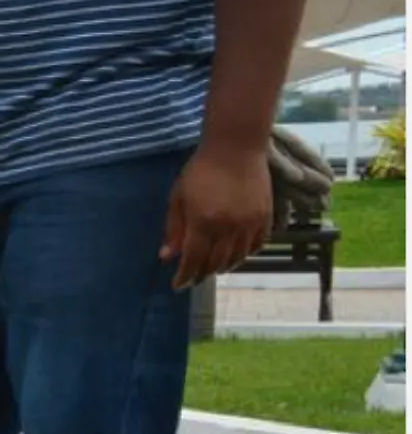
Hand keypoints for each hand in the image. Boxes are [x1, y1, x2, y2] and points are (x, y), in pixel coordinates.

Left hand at [161, 146, 271, 289]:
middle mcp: (229, 228)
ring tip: (213, 268)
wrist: (236, 147)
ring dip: (223, 266)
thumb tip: (167, 257)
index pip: (193, 260)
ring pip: (238, 257)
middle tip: (193, 278)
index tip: (178, 286)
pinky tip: (236, 254)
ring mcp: (250, 223)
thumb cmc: (200, 170)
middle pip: (215, 263)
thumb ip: (174, 229)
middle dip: (202, 274)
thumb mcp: (178, 198)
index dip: (185, 277)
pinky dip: (246, 254)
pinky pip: (258, 244)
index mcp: (203, 223)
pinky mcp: (266, 216)